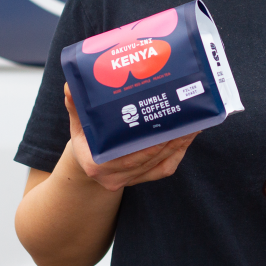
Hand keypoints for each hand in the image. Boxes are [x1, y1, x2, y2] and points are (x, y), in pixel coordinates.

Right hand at [64, 82, 198, 192]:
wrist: (87, 163)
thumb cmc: (85, 139)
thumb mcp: (78, 123)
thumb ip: (76, 106)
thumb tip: (71, 85)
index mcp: (97, 164)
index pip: (128, 157)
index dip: (150, 145)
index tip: (166, 127)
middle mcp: (114, 176)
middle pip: (149, 159)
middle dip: (171, 139)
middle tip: (188, 118)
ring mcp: (130, 180)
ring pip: (161, 164)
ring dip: (179, 144)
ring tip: (194, 123)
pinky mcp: (143, 179)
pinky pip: (165, 168)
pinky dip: (179, 152)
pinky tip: (189, 135)